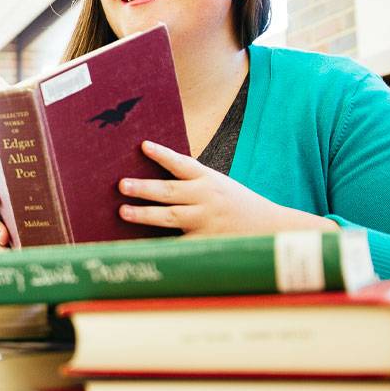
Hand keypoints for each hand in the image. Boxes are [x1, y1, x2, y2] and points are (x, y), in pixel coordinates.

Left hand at [118, 141, 338, 236]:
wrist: (268, 227)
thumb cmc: (234, 204)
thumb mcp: (217, 185)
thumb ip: (190, 182)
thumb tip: (151, 181)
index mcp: (208, 179)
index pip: (182, 164)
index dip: (162, 155)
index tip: (144, 146)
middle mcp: (206, 198)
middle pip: (170, 191)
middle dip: (144, 188)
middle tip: (121, 185)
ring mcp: (205, 221)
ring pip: (170, 217)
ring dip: (145, 214)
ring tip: (123, 211)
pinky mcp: (204, 242)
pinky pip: (177, 243)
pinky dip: (158, 244)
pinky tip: (136, 245)